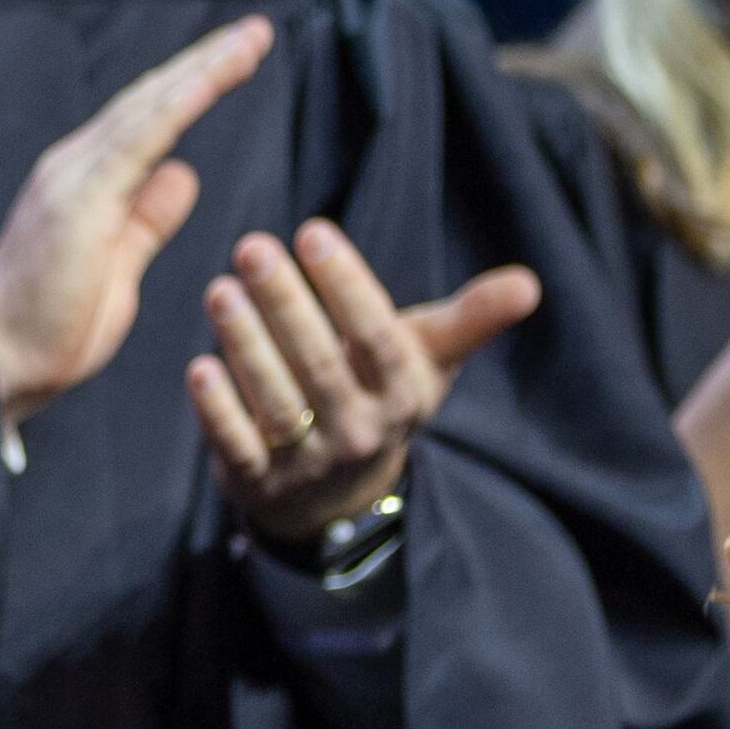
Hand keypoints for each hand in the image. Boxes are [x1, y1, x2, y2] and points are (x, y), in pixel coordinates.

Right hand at [0, 16, 272, 425]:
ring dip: (202, 69)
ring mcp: (73, 177)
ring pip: (148, 107)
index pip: (148, 119)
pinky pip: (137, 139)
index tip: (240, 58)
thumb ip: (147, 219)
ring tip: (249, 41)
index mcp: (86, 181)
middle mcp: (76, 166)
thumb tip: (181, 175)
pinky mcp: (78, 198)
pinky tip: (210, 78)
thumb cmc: (48, 330)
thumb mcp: (118, 267)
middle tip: (258, 31)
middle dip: (206, 61)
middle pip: (150, 98)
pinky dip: (177, 105)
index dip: (194, 84)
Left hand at [186, 224, 541, 543]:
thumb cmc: (380, 395)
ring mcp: (308, 460)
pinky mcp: (258, 483)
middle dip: (286, 303)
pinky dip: (218, 410)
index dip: (346, 286)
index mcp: (402, 392)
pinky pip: (238, 446)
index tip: (313, 232)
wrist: (338, 496)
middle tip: (251, 247)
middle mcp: (360, 429)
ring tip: (220, 291)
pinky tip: (199, 366)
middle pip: (320, 363)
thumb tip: (530, 284)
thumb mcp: (427, 360)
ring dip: (246, 347)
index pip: (376, 335)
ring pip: (278, 402)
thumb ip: (470, 319)